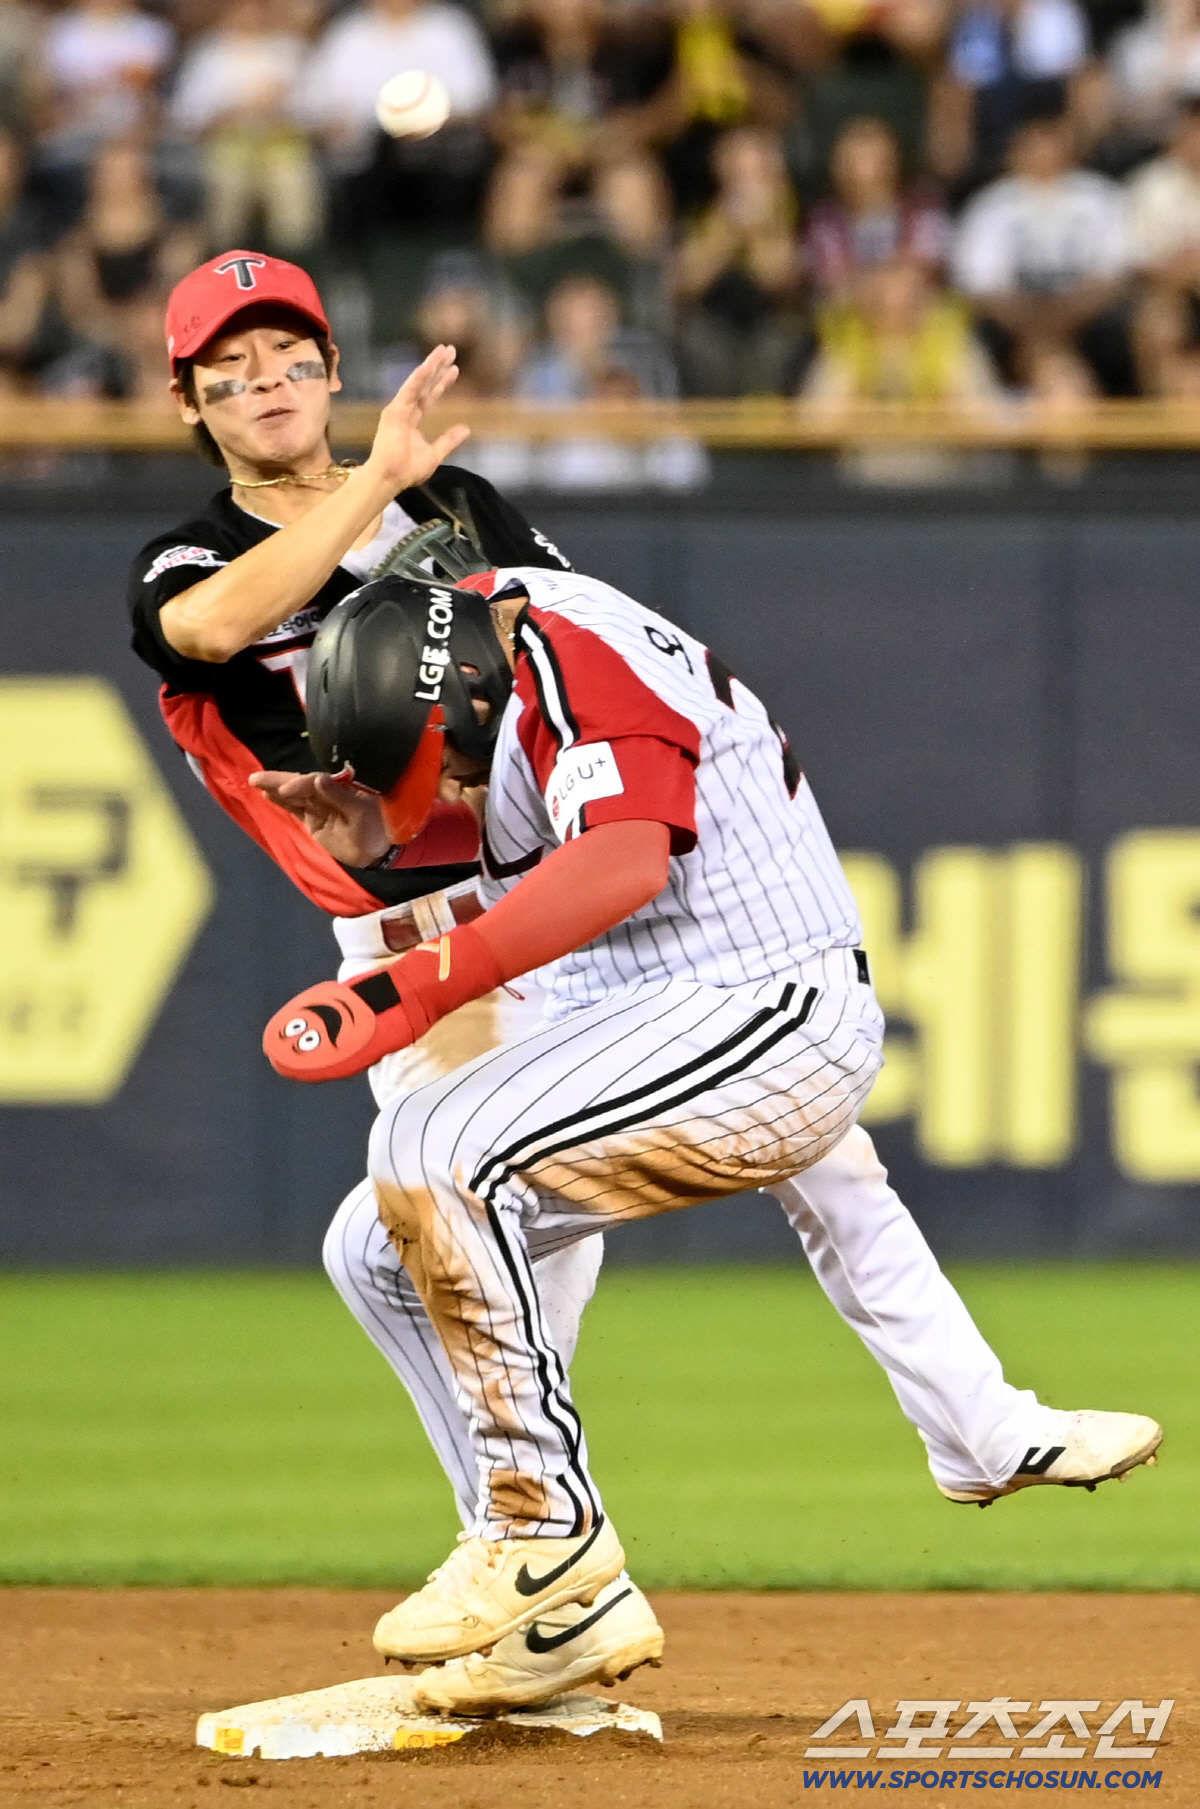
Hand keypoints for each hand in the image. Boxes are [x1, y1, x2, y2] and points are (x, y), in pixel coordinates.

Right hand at [250, 769, 390, 866]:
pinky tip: (268, 795)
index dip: (299, 784)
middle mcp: (327, 793)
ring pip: (293, 796)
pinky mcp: (314, 820)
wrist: (379, 850)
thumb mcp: (361, 812)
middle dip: (278, 781)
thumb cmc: (377, 827)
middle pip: (299, 784)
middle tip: (256, 778)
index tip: (286, 789)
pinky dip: (282, 802)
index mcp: (341, 786)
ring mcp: (319, 806)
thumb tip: (318, 778)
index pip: (315, 782)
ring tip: (255, 782)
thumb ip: (339, 796)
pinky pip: (295, 809)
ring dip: (275, 789)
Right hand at [364, 344, 470, 492]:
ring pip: (418, 382)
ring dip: (430, 365)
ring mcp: (399, 409)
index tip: (455, 368)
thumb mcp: (435, 454)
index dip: (442, 382)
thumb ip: (449, 440)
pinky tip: (428, 365)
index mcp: (414, 419)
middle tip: (451, 349)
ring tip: (443, 350)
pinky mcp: (394, 411)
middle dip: (438, 366)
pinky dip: (418, 378)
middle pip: (425, 384)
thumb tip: (466, 428)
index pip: (431, 396)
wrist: (390, 479)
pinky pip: (409, 391)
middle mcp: (406, 410)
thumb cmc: (407, 470)